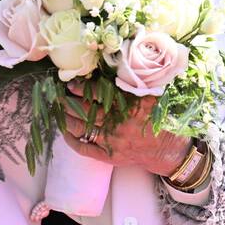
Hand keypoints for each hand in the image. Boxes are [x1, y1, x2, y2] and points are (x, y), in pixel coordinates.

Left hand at [59, 78, 193, 176]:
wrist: (166, 148)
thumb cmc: (156, 118)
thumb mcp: (150, 96)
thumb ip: (133, 83)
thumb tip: (111, 68)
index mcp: (129, 105)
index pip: (98, 94)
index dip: (81, 88)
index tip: (70, 84)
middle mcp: (119, 122)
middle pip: (85, 110)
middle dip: (68, 102)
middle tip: (58, 95)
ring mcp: (113, 140)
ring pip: (81, 128)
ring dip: (66, 118)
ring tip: (60, 110)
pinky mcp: (109, 156)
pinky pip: (84, 148)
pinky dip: (71, 140)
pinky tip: (65, 132)